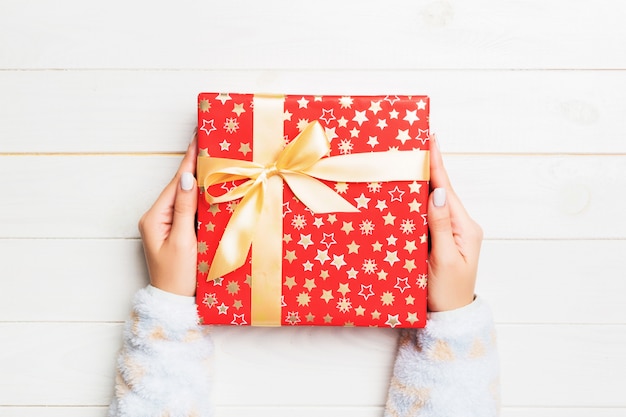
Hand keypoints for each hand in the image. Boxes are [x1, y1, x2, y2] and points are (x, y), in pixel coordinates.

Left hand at [138, 137, 197, 296]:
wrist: (174, 305)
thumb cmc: (177, 277)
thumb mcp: (182, 241)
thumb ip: (185, 209)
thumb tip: (188, 179)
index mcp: (155, 217)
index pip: (177, 183)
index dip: (189, 160)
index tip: (198, 138)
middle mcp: (158, 217)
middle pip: (181, 186)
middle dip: (196, 166)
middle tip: (212, 144)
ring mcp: (167, 225)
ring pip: (187, 197)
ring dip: (201, 180)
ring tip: (215, 159)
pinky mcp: (177, 232)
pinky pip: (190, 209)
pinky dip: (202, 198)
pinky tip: (213, 188)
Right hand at [426, 136, 482, 311]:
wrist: (450, 318)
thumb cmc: (448, 293)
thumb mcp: (443, 260)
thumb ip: (441, 226)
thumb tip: (439, 192)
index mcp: (465, 227)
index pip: (448, 189)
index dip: (437, 164)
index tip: (431, 139)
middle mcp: (461, 225)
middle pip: (441, 190)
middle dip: (428, 167)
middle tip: (414, 143)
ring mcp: (451, 232)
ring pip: (433, 202)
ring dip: (422, 182)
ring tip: (409, 161)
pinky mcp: (441, 239)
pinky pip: (428, 215)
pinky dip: (418, 202)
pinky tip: (408, 192)